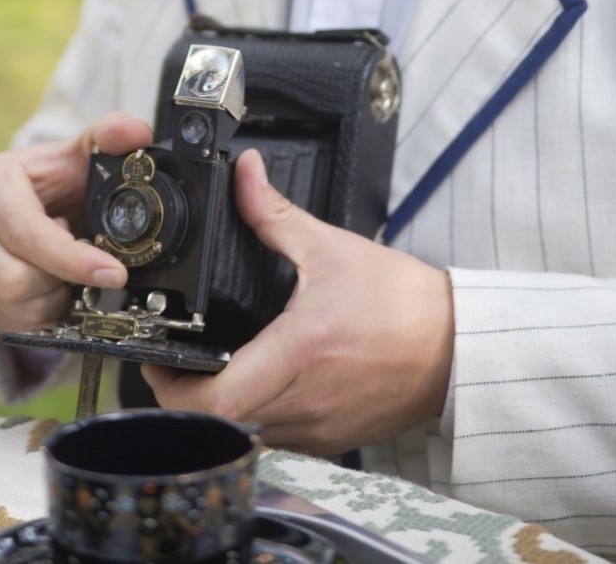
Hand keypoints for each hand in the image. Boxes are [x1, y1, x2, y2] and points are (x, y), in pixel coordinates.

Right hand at [0, 114, 151, 334]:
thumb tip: (134, 132)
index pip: (26, 234)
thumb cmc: (58, 178)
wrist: (36, 199)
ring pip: (14, 306)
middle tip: (85, 259)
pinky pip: (12, 324)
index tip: (113, 272)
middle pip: (14, 280)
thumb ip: (112, 134)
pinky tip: (56, 285)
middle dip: (61, 279)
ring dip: (55, 298)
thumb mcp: (84, 152)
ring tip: (68, 269)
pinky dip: (44, 313)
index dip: (72, 259)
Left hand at [142, 149, 454, 454]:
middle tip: (173, 360)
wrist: (457, 346)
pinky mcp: (331, 441)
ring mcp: (316, 430)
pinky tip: (256, 382)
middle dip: (183, 395)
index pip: (213, 402)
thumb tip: (244, 174)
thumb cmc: (403, 303)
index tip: (158, 357)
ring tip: (209, 368)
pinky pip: (274, 439)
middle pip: (215, 426)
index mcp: (298, 355)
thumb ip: (274, 213)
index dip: (169, 386)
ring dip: (217, 410)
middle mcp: (303, 403)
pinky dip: (254, 416)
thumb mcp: (331, 248)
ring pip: (242, 438)